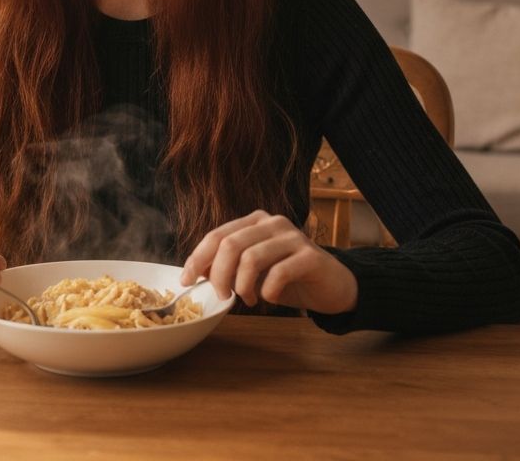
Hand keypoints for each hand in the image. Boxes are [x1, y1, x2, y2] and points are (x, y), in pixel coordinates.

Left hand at [181, 210, 358, 314]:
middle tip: (222, 296)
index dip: (198, 258)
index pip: (217, 235)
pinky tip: (269, 297)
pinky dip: (267, 290)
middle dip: (219, 275)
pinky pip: (278, 272)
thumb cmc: (288, 278)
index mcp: (254, 222)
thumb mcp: (254, 271)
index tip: (186, 280)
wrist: (332, 285)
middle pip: (230, 244)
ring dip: (242, 285)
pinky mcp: (310, 256)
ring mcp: (292, 236)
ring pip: (251, 257)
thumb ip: (229, 266)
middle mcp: (272, 222)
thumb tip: (196, 273)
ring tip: (248, 298)